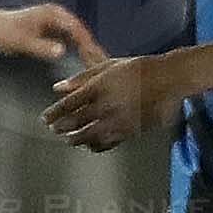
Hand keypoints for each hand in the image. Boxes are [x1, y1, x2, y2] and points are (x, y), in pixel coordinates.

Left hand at [0, 1, 104, 65]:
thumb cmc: (5, 33)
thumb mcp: (22, 42)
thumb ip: (41, 47)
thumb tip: (62, 52)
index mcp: (54, 15)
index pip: (78, 31)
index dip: (90, 46)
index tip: (99, 60)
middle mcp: (59, 16)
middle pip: (83, 35)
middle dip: (95, 51)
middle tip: (108, 69)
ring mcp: (59, 22)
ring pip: (81, 39)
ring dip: (91, 53)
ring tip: (103, 70)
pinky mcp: (56, 30)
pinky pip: (74, 42)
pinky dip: (82, 53)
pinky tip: (88, 66)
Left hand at [42, 53, 174, 152]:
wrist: (168, 79)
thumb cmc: (137, 69)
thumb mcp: (107, 66)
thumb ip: (81, 78)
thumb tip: (57, 88)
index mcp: (98, 88)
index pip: (68, 105)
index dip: (53, 114)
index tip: (44, 119)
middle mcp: (106, 107)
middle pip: (75, 122)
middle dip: (61, 127)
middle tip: (53, 129)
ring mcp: (118, 121)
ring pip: (89, 136)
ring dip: (75, 139)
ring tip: (68, 140)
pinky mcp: (130, 131)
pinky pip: (107, 143)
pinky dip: (95, 146)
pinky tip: (89, 145)